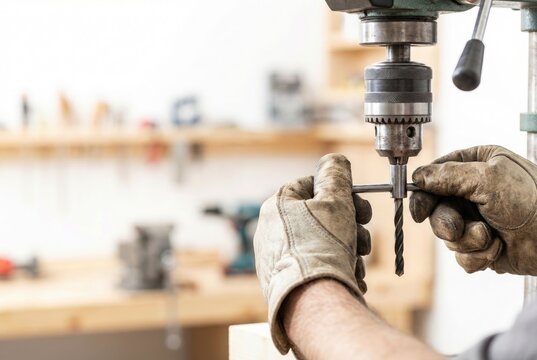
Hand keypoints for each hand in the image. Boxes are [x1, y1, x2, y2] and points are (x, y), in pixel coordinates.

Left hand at [254, 153, 371, 353]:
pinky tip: (351, 276)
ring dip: (348, 248)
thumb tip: (335, 161)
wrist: (313, 300)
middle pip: (319, 216)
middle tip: (364, 235)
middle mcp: (271, 231)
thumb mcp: (335, 200)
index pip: (309, 184)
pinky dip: (336, 267)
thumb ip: (336, 175)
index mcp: (277, 206)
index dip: (339, 191)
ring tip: (358, 261)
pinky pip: (315, 266)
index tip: (358, 204)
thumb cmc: (322, 247)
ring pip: (322, 243)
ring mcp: (276, 258)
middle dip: (350, 224)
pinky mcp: (285, 281)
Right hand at [409, 145, 536, 275]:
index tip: (419, 209)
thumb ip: (448, 175)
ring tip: (489, 238)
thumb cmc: (534, 202)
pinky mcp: (482, 246)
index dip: (423, 192)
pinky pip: (461, 256)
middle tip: (456, 229)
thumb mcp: (488, 179)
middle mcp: (474, 192)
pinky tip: (497, 250)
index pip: (435, 175)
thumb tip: (418, 176)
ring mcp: (477, 219)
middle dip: (447, 223)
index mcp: (477, 165)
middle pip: (436, 208)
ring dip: (466, 241)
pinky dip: (476, 256)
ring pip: (447, 235)